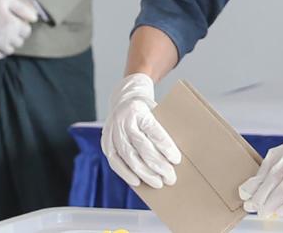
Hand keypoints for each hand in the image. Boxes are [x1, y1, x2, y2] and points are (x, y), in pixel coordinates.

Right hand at [0, 0, 35, 59]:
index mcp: (13, 24)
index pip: (26, 32)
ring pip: (8, 51)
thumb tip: (35, 19)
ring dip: (8, 45)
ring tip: (4, 39)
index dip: (24, 27)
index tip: (19, 24)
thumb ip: (23, 9)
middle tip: (11, 30)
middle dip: (17, 36)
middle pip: (19, 42)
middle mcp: (6, 36)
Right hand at [102, 73, 181, 188]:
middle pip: (141, 146)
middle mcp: (122, 120)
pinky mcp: (105, 142)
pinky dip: (125, 173)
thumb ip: (163, 128)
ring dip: (144, 173)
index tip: (176, 160)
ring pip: (128, 156)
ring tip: (158, 183)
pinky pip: (114, 161)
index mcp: (138, 109)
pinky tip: (137, 182)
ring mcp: (112, 131)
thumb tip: (175, 156)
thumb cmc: (146, 108)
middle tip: (171, 178)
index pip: (153, 131)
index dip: (166, 147)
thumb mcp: (156, 110)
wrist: (124, 99)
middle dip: (157, 165)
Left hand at [239, 136, 282, 217]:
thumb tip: (255, 188)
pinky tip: (280, 211)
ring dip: (270, 204)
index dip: (254, 183)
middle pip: (273, 180)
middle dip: (260, 196)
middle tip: (252, 206)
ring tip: (263, 211)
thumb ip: (278, 168)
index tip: (245, 193)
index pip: (267, 168)